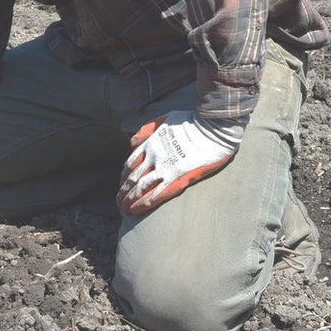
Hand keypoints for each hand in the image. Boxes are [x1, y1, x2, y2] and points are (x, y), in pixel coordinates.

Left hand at [117, 111, 244, 215]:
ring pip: (141, 188)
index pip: (131, 163)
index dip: (124, 176)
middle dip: (124, 191)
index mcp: (150, 143)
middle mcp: (153, 157)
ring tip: (124, 210)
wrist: (211, 127)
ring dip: (130, 200)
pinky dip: (144, 204)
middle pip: (133, 178)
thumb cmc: (191, 121)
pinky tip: (136, 211)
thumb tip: (133, 142)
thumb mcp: (165, 119)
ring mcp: (164, 168)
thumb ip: (147, 129)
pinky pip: (156, 194)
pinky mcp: (177, 178)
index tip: (122, 184)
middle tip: (118, 202)